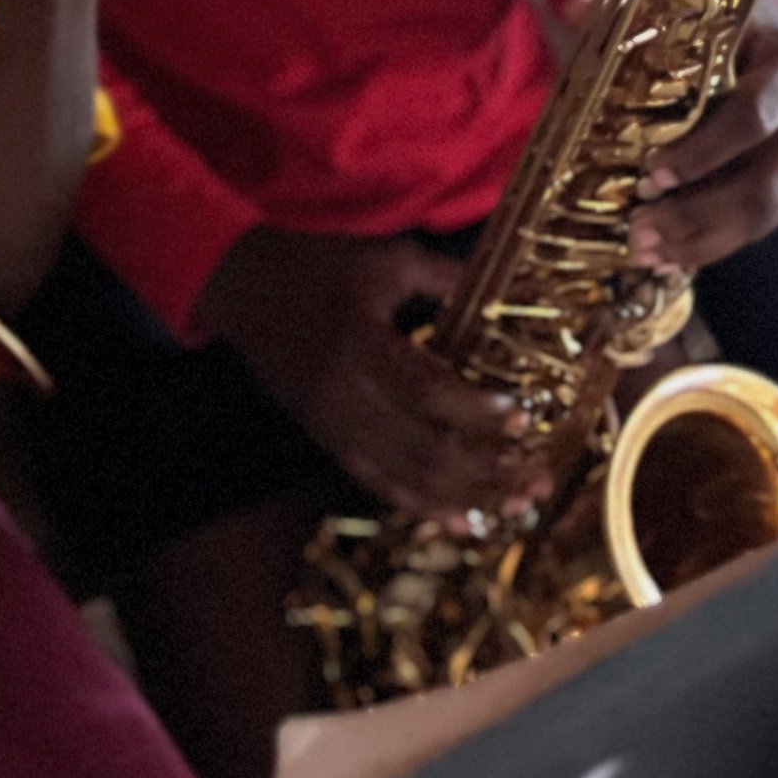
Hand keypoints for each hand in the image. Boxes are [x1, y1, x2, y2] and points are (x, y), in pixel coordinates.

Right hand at [204, 227, 550, 524]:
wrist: (240, 283)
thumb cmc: (315, 264)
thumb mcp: (383, 258)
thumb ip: (443, 279)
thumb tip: (507, 297)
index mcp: (360, 343)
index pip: (426, 392)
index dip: (477, 413)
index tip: (524, 418)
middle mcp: (344, 393)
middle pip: (422, 449)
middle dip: (485, 473)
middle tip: (537, 480)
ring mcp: (330, 421)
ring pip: (402, 476)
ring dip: (462, 499)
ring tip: (513, 508)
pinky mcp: (322, 434)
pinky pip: (374, 480)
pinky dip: (418, 504)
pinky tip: (457, 519)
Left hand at [628, 24, 777, 273]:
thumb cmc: (736, 19)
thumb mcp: (700, 8)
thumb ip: (639, 13)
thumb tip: (576, 7)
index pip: (753, 116)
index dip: (705, 151)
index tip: (654, 174)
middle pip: (764, 182)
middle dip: (698, 213)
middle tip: (639, 230)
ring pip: (765, 212)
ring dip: (703, 239)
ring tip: (646, 254)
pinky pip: (760, 223)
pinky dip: (714, 245)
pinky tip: (671, 261)